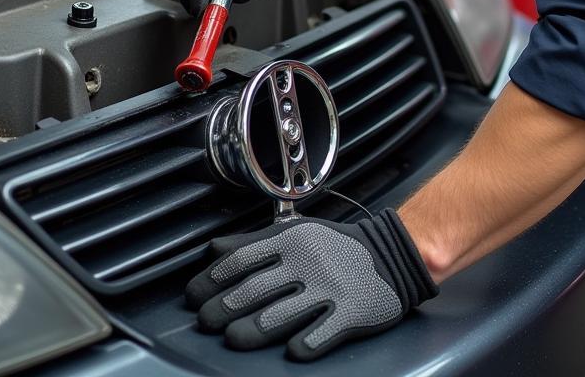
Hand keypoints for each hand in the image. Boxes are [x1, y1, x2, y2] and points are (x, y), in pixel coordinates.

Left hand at [185, 209, 437, 360]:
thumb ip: (253, 242)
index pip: (242, 260)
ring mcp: (330, 288)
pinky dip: (306, 343)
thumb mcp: (294, 232)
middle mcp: (307, 262)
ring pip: (282, 313)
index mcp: (290, 241)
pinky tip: (290, 352)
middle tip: (205, 322)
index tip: (194, 295)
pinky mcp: (351, 312)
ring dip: (253, 330)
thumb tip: (213, 250)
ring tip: (233, 339)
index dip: (212, 279)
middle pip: (256, 289)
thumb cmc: (335, 246)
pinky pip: (323, 333)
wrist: (391, 254)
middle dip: (223, 308)